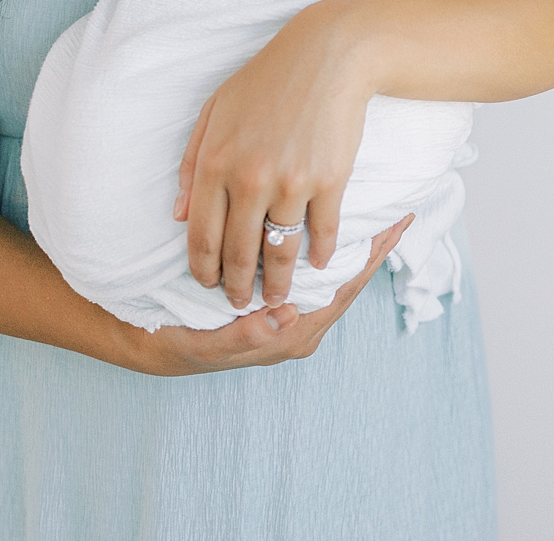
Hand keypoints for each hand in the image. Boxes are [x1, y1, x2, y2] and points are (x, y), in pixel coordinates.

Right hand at [134, 215, 409, 374]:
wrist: (155, 343)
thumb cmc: (182, 343)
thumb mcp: (207, 344)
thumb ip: (243, 336)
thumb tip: (284, 317)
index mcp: (291, 336)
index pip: (344, 290)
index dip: (371, 258)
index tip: (397, 225)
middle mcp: (299, 325)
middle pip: (348, 279)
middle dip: (373, 247)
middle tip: (399, 209)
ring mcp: (292, 312)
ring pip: (333, 272)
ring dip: (356, 244)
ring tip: (379, 210)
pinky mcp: (279, 299)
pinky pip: (312, 268)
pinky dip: (328, 244)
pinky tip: (335, 221)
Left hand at [172, 0, 373, 309]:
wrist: (328, 55)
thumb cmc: (266, 80)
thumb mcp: (215, 112)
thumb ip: (191, 164)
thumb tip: (178, 214)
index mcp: (215, 163)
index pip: (202, 236)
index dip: (204, 270)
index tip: (209, 286)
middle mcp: (249, 180)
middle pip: (239, 254)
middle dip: (238, 287)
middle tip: (241, 304)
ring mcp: (292, 184)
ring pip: (280, 252)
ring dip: (279, 282)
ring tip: (279, 297)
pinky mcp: (329, 182)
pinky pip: (322, 233)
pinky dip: (320, 254)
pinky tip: (317, 264)